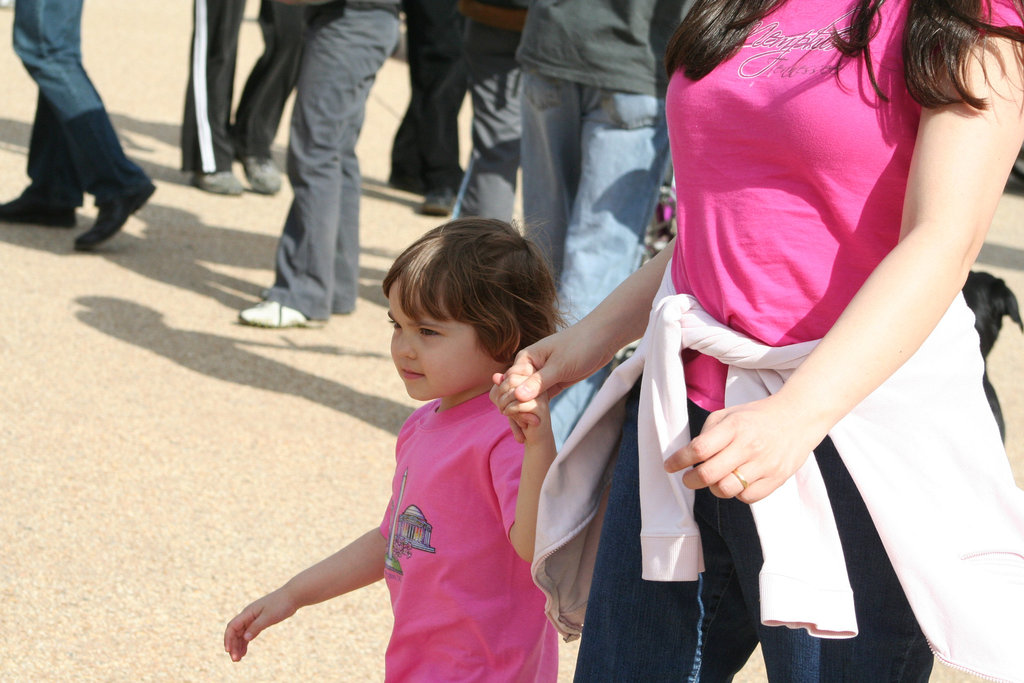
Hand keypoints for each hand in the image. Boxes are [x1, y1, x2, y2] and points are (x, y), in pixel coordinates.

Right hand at [224, 588, 297, 661]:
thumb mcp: (269, 617)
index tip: (228, 651)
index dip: (228, 639)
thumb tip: (245, 638)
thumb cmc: (281, 604)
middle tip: (235, 660)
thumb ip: (256, 627)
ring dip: (238, 646)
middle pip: (235, 632)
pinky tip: (244, 652)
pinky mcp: (260, 621)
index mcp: (248, 612)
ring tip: (238, 659)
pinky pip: (249, 633)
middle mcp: (248, 615)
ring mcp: (253, 618)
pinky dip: (245, 642)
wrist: (293, 596)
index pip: (232, 627)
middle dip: (233, 645)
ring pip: (241, 634)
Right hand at [491, 326, 612, 441]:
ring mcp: (541, 376)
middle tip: (521, 434)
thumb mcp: (559, 366)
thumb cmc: (580, 345)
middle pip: (514, 393)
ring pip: (527, 398)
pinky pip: (540, 399)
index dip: (510, 402)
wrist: (602, 339)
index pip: (509, 383)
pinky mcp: (553, 383)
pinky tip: (535, 426)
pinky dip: (536, 411)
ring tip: (524, 437)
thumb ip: (539, 382)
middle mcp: (530, 367)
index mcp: (526, 358)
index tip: (516, 419)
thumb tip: (517, 397)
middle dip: (514, 412)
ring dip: (524, 415)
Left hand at [664, 395, 827, 502]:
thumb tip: (690, 458)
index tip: (669, 466)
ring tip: (715, 479)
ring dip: (713, 488)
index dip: (679, 461)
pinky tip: (737, 481)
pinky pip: (747, 497)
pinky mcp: (776, 479)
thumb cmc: (756, 417)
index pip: (699, 449)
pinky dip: (737, 493)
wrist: (799, 417)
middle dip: (691, 480)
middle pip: (709, 474)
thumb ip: (707, 434)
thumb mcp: (729, 414)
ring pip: (726, 489)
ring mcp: (764, 464)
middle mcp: (749, 446)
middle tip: (688, 479)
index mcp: (734, 427)